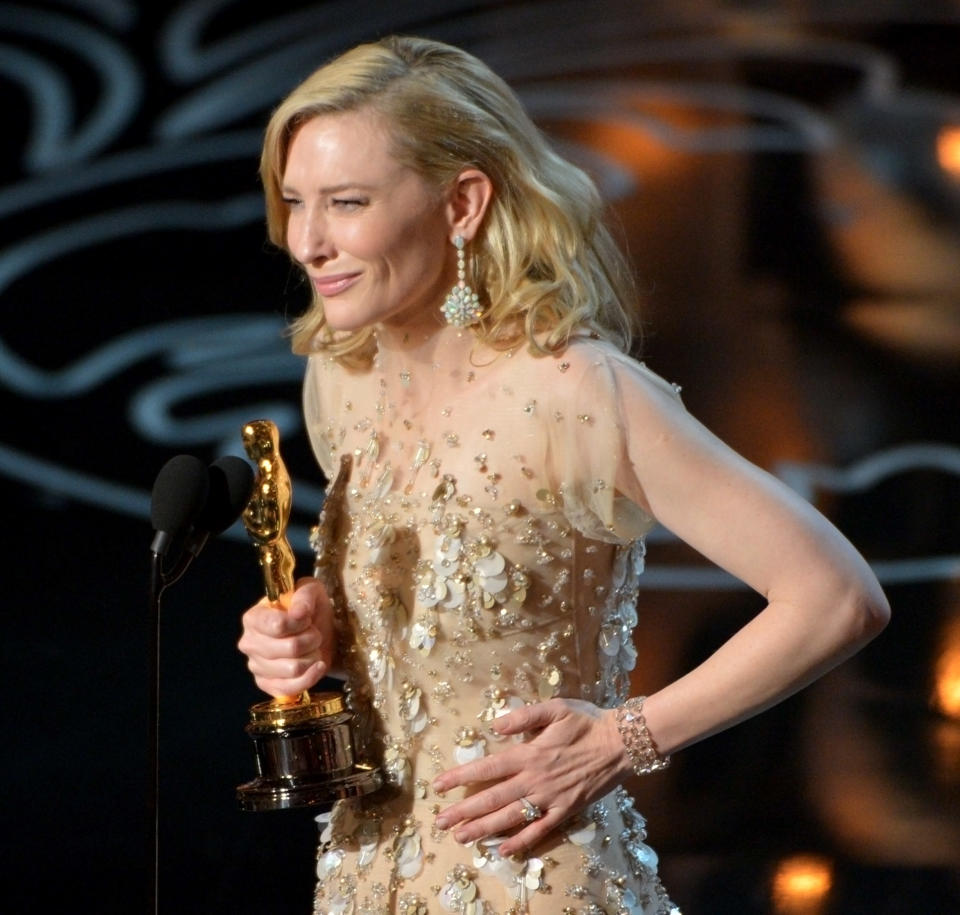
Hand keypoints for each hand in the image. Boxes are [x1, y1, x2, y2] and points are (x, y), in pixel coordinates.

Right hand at [237, 577, 334, 697]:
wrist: (319, 632)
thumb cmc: (310, 610)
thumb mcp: (311, 591)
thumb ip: (304, 596)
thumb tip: (298, 613)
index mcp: (254, 618)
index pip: (277, 625)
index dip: (300, 623)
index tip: (308, 618)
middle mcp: (249, 643)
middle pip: (290, 648)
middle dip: (312, 640)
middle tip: (314, 633)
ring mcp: (256, 667)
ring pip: (293, 669)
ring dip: (313, 657)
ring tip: (313, 648)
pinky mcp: (267, 685)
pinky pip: (290, 689)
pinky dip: (310, 677)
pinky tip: (318, 666)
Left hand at [431, 698, 629, 855]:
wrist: (621, 743)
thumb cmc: (586, 722)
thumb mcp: (555, 708)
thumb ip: (523, 716)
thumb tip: (495, 725)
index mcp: (529, 753)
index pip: (487, 768)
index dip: (461, 777)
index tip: (439, 785)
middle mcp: (535, 779)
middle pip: (493, 798)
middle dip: (464, 810)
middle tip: (440, 821)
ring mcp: (550, 798)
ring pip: (511, 817)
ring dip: (484, 828)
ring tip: (460, 837)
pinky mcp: (566, 811)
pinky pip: (540, 830)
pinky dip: (521, 842)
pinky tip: (503, 850)